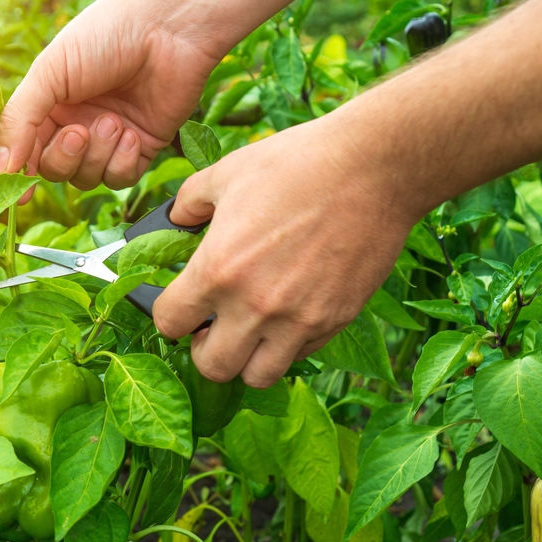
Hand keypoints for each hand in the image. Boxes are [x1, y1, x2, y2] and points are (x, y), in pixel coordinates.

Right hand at [0, 0, 298, 191]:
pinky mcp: (140, 148)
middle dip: (64, 158)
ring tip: (114, 120)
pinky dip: (122, 162)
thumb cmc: (105, 37)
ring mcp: (108, 140)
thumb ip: (20, 121)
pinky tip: (131, 133)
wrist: (168, 29)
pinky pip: (120, 179)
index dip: (21, 172)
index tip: (20, 190)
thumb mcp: (50, 73)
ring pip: (88, 178)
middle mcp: (76, 124)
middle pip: (55, 170)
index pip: (25, 151)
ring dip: (98, 155)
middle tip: (79, 132)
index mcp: (49, 105)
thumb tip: (0, 170)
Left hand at [152, 116, 420, 387]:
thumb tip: (174, 221)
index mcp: (217, 270)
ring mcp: (298, 320)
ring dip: (245, 358)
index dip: (168, 315)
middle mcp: (254, 306)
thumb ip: (188, 204)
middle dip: (203, 349)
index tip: (179, 306)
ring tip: (249, 330)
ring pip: (257, 376)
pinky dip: (286, 345)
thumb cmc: (296, 165)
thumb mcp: (226, 173)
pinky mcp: (334, 320)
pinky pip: (299, 355)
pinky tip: (287, 314)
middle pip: (211, 367)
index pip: (169, 323)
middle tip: (211, 326)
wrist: (374, 168)